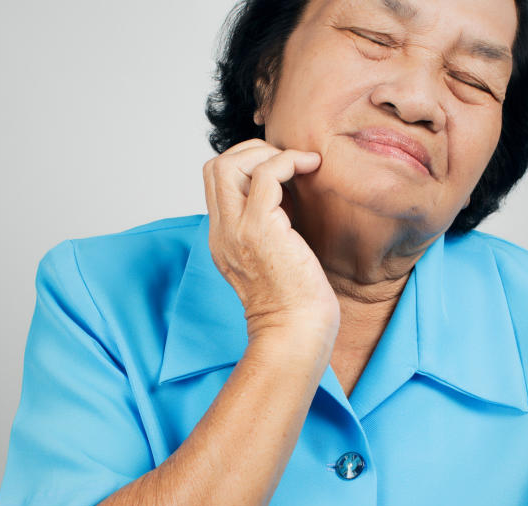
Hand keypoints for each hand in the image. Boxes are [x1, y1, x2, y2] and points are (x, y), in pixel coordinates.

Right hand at [202, 138, 339, 343]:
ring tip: (300, 163)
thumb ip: (271, 227)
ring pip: (231, 163)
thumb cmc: (296, 304)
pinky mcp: (259, 228)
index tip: (280, 173)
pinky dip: (289, 160)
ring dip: (269, 152)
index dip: (245, 165)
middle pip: (215, 166)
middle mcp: (222, 232)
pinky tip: (312, 166)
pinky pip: (266, 174)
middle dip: (252, 151)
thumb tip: (288, 194)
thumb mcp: (274, 257)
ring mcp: (236, 229)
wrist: (295, 332)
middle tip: (287, 161)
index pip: (215, 183)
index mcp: (223, 239)